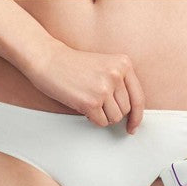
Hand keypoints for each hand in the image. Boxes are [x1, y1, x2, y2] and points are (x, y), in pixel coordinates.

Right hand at [26, 39, 144, 133]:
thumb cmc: (74, 65)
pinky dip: (93, 119)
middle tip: (99, 104)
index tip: (133, 126)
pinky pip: (101, 122)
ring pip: (115, 118)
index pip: (139, 98)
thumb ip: (122, 84)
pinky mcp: (91, 102)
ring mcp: (104, 89)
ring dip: (103, 116)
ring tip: (91, 102)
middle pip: (126, 110)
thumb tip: (133, 114)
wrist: (48, 59)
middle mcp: (116, 75)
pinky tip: (84, 106)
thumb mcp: (106, 66)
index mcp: (124, 64)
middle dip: (113, 112)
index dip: (137, 116)